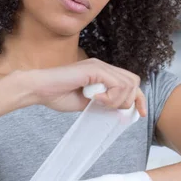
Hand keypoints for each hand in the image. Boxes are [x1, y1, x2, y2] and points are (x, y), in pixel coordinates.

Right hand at [25, 58, 146, 115]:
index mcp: (103, 73)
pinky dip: (110, 96)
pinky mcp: (94, 69)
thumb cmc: (58, 95)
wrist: (40, 90)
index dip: (139, 99)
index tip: (140, 114)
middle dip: (128, 100)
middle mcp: (103, 66)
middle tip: (110, 108)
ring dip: (116, 100)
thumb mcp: (88, 103)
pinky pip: (116, 84)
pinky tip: (95, 99)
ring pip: (127, 84)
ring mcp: (99, 66)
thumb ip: (104, 104)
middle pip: (134, 81)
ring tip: (98, 103)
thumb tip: (120, 111)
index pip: (131, 83)